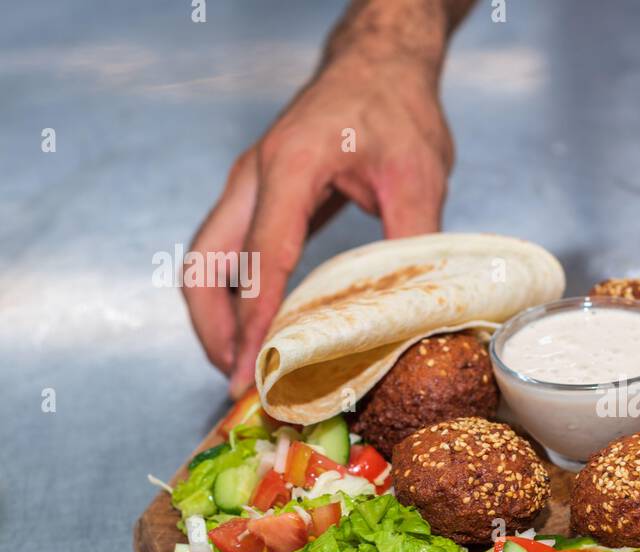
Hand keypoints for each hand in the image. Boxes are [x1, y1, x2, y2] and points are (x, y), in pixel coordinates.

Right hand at [183, 48, 453, 396]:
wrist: (379, 66)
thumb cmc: (396, 107)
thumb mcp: (419, 174)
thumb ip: (413, 238)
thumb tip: (414, 307)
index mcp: (292, 165)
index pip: (264, 254)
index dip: (257, 317)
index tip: (256, 366)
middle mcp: (255, 176)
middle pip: (206, 262)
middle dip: (214, 327)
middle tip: (237, 381)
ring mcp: (249, 185)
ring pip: (206, 260)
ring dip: (214, 316)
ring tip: (239, 369)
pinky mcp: (258, 196)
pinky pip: (229, 253)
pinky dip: (232, 296)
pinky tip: (256, 332)